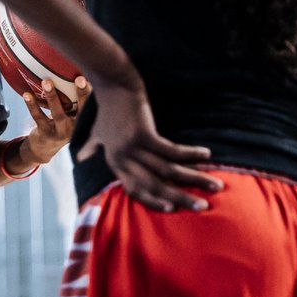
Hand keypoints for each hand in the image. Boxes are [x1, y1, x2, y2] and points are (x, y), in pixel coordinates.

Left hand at [20, 76, 90, 166]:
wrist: (45, 148)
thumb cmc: (61, 122)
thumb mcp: (72, 114)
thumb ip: (75, 99)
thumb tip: (76, 70)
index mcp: (84, 120)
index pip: (92, 106)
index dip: (92, 93)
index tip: (93, 79)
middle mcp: (75, 127)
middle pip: (80, 110)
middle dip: (81, 94)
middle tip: (80, 78)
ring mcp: (60, 131)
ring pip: (58, 113)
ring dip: (52, 97)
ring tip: (46, 81)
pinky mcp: (46, 133)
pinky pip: (38, 117)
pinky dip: (32, 105)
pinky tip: (27, 94)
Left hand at [76, 74, 222, 210]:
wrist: (113, 86)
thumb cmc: (108, 109)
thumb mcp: (97, 132)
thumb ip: (92, 147)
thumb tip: (80, 158)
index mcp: (115, 163)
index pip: (135, 190)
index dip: (155, 201)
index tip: (174, 210)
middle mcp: (123, 159)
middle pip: (155, 185)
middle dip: (181, 197)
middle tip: (203, 206)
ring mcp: (132, 147)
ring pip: (167, 170)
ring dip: (194, 178)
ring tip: (215, 185)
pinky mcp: (143, 134)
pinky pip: (171, 150)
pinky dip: (190, 153)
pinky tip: (206, 155)